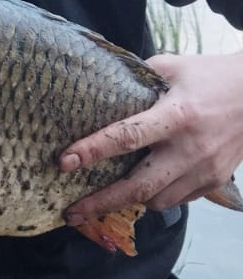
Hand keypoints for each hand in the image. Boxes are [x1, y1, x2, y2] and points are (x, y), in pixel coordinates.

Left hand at [59, 52, 242, 222]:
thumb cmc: (210, 76)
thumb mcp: (172, 67)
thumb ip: (137, 80)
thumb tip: (101, 89)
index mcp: (177, 114)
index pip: (128, 137)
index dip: (93, 150)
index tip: (65, 162)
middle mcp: (191, 148)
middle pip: (139, 187)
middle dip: (101, 203)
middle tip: (71, 212)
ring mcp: (205, 169)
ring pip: (156, 200)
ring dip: (128, 200)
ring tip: (102, 199)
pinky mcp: (214, 181)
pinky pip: (176, 200)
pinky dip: (155, 197)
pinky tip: (141, 188)